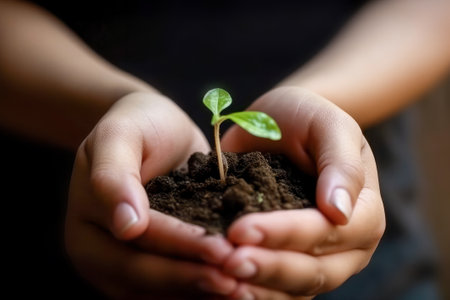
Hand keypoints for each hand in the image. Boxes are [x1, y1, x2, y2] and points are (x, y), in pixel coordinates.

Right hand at [65, 92, 236, 298]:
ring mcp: (122, 267)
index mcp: (87, 223)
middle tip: (238, 280)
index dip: (180, 247)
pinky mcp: (148, 267)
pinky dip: (199, 291)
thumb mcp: (120, 134)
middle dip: (193, 278)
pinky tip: (233, 289)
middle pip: (146, 275)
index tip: (221, 251)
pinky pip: (171, 289)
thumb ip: (114, 175)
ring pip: (158, 291)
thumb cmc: (137, 124)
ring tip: (242, 291)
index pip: (138, 240)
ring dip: (199, 292)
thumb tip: (126, 226)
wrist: (151, 128)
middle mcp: (100, 254)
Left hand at [221, 87, 384, 298]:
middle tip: (228, 261)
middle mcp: (345, 246)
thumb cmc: (306, 119)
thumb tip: (341, 212)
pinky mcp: (287, 263)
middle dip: (269, 267)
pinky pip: (273, 289)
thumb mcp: (327, 125)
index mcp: (363, 213)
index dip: (287, 233)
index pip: (328, 232)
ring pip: (292, 288)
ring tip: (220, 276)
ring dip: (257, 285)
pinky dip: (250, 289)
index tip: (242, 229)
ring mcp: (317, 259)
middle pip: (313, 271)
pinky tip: (220, 286)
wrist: (279, 125)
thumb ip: (341, 165)